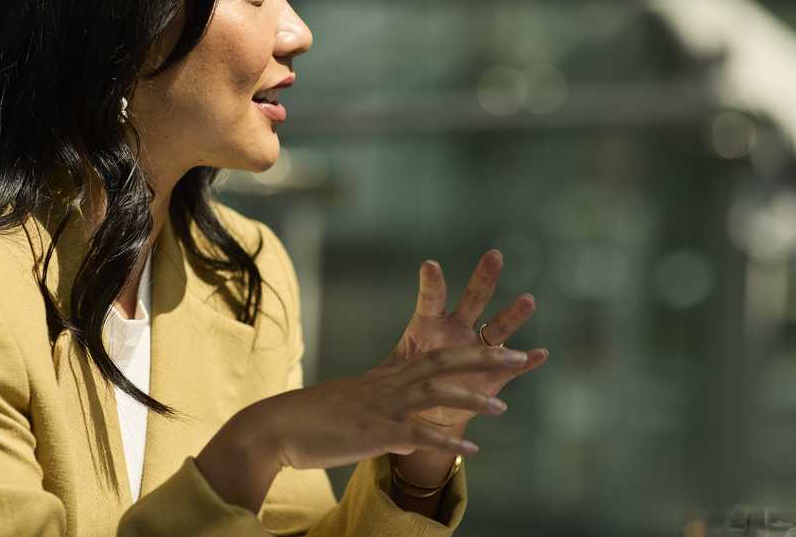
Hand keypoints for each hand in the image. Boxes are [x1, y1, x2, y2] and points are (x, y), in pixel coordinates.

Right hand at [196, 345, 528, 511]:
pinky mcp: (373, 432)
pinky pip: (415, 434)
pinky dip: (444, 439)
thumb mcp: (354, 411)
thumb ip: (382, 414)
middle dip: (482, 359)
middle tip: (518, 356)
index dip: (470, 351)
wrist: (276, 427)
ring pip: (433, 393)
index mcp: (385, 379)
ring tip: (503, 406)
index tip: (501, 348)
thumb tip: (404, 433)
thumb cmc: (312, 421)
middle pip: (442, 364)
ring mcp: (381, 407)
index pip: (435, 357)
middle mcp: (387, 386)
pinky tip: (471, 448)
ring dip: (470, 398)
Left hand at [382, 251, 547, 496]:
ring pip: (499, 326)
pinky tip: (542, 353)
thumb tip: (365, 378)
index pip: (431, 300)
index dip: (431, 284)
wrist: (427, 411)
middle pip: (473, 300)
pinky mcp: (495, 373)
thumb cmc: (405, 385)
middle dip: (483, 278)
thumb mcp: (392, 376)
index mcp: (429, 326)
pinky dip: (528, 361)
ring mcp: (479, 349)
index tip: (430, 265)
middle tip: (494, 255)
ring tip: (528, 300)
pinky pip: (515, 365)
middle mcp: (458, 330)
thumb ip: (385, 372)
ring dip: (514, 315)